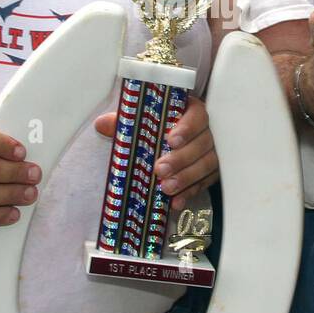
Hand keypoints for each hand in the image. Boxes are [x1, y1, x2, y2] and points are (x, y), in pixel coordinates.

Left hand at [94, 94, 217, 211]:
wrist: (167, 141)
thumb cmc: (155, 126)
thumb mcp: (140, 121)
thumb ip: (124, 121)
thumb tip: (102, 124)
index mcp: (191, 110)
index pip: (197, 116)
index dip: (187, 128)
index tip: (171, 139)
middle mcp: (206, 130)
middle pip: (203, 143)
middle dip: (182, 158)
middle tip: (160, 169)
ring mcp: (211, 152)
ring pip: (207, 164)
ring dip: (187, 178)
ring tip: (167, 188)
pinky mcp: (210, 171)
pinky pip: (205, 183)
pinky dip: (191, 193)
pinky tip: (177, 202)